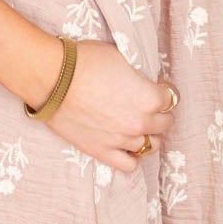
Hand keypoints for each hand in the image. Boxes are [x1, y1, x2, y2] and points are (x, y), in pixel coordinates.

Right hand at [37, 39, 177, 171]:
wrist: (52, 78)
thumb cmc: (85, 62)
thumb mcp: (122, 58)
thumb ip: (140, 76)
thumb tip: (145, 82)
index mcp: (149, 98)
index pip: (170, 98)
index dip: (162, 90)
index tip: (155, 87)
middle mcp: (140, 123)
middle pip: (164, 124)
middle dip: (159, 113)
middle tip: (146, 105)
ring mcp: (122, 140)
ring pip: (151, 145)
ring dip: (148, 135)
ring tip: (137, 125)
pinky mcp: (102, 152)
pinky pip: (129, 165)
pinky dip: (132, 156)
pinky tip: (126, 145)